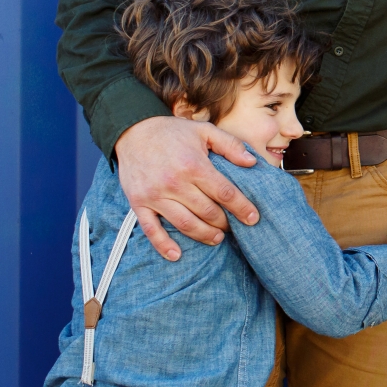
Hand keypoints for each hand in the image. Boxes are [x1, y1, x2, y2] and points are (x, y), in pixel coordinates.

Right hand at [115, 116, 258, 260]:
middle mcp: (174, 182)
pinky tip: (177, 255)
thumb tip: (252, 162)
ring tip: (216, 238)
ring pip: (185, 224)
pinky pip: (151, 229)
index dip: (242, 207)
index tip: (253, 218)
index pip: (224, 193)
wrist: (133, 131)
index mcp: (193, 165)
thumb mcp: (204, 131)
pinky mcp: (139, 203)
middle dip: (224, 223)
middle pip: (207, 212)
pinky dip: (164, 245)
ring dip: (204, 235)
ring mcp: (155, 195)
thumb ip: (230, 145)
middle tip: (232, 226)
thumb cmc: (172, 132)